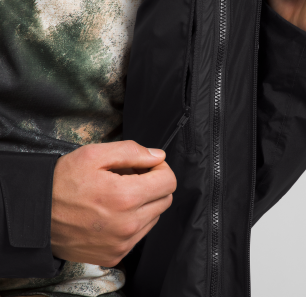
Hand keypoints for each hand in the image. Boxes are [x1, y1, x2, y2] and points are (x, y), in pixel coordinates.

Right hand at [51, 141, 175, 266]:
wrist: (36, 215)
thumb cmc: (63, 181)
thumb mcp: (94, 154)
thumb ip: (132, 151)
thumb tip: (159, 156)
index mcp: (126, 197)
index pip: (169, 181)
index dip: (160, 168)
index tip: (147, 165)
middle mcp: (128, 224)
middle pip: (165, 199)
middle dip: (154, 184)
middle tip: (131, 176)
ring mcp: (122, 243)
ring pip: (154, 217)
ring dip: (145, 203)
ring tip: (119, 193)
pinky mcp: (115, 255)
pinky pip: (139, 234)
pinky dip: (134, 220)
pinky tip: (113, 211)